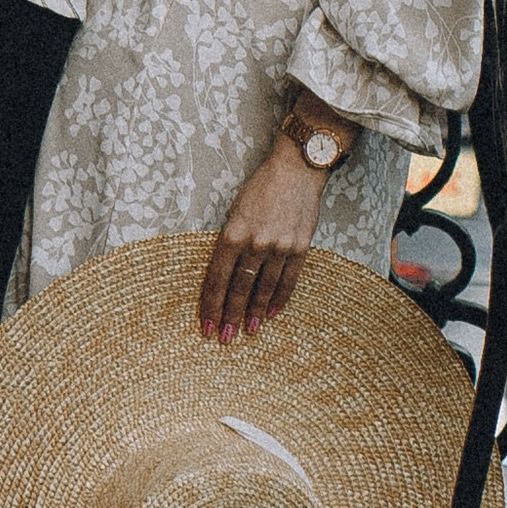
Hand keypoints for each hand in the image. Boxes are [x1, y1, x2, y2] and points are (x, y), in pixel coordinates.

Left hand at [200, 143, 324, 341]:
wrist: (296, 169)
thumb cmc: (260, 188)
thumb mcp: (235, 211)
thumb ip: (230, 243)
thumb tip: (223, 276)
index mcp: (233, 233)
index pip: (217, 278)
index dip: (211, 304)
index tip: (206, 325)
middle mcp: (256, 242)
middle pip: (239, 288)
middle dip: (230, 316)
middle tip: (224, 337)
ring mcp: (280, 246)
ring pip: (264, 288)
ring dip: (255, 313)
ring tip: (250, 332)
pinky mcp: (300, 247)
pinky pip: (289, 280)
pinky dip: (280, 299)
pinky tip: (273, 314)